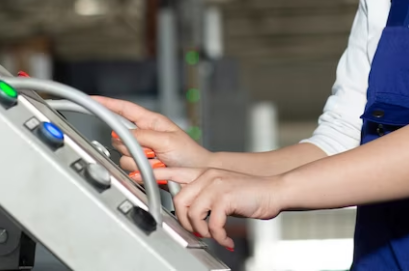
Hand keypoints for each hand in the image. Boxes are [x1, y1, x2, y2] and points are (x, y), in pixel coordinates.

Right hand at [93, 96, 214, 172]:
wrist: (195, 174)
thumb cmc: (189, 154)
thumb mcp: (167, 140)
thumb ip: (143, 135)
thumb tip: (122, 134)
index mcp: (151, 122)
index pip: (124, 109)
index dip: (107, 104)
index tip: (92, 99)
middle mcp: (143, 135)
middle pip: (119, 136)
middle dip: (132, 145)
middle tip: (152, 151)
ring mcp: (141, 151)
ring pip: (123, 155)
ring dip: (140, 161)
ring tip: (158, 161)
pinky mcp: (141, 166)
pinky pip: (129, 169)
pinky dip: (141, 171)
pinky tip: (155, 170)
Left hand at [151, 167, 283, 249]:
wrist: (273, 191)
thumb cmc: (249, 194)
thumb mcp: (222, 189)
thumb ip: (205, 194)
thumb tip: (190, 211)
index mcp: (204, 172)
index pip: (172, 170)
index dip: (152, 173)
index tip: (134, 174)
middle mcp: (208, 175)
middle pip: (179, 200)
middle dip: (186, 222)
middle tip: (198, 231)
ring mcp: (216, 184)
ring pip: (193, 213)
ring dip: (202, 231)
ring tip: (214, 234)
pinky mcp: (226, 197)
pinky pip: (212, 223)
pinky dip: (218, 236)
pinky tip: (225, 239)